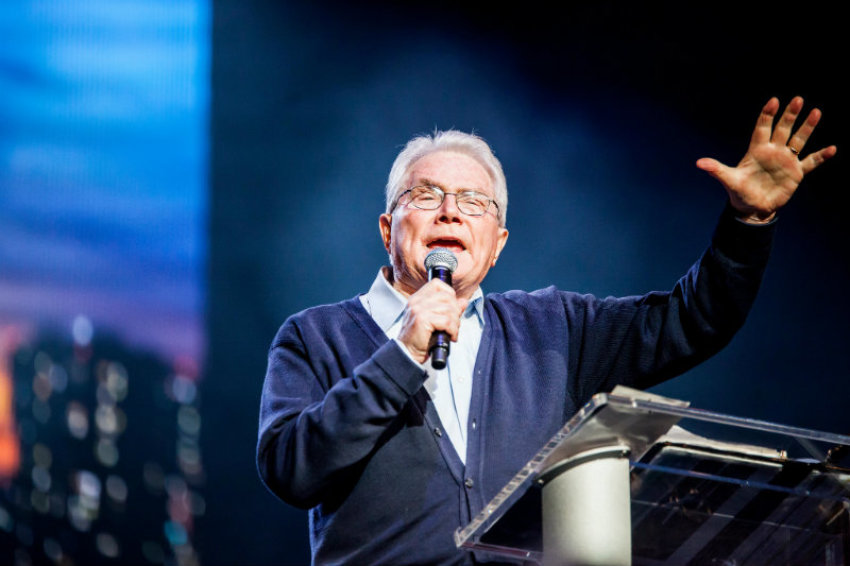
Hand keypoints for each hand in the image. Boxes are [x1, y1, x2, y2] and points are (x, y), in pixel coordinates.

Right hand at [397, 279, 467, 364]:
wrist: (407, 353)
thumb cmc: (418, 339)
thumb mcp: (434, 320)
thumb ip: (448, 309)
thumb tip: (463, 302)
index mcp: (417, 298)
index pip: (437, 284)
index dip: (449, 294)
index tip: (452, 308)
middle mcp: (416, 301)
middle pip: (447, 296)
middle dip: (456, 311)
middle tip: (454, 324)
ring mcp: (419, 309)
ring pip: (449, 310)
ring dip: (455, 323)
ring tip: (451, 332)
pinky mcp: (423, 319)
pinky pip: (447, 321)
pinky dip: (453, 330)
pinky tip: (450, 336)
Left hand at [696, 97, 836, 223]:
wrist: (753, 209)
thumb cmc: (739, 193)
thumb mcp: (728, 180)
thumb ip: (716, 170)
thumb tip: (699, 163)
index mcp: (756, 151)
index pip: (762, 128)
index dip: (767, 115)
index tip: (774, 100)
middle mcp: (773, 152)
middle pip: (783, 129)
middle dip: (789, 115)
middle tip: (797, 99)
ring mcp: (786, 161)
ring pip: (799, 140)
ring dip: (807, 127)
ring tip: (816, 112)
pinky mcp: (796, 173)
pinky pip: (810, 162)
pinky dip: (821, 156)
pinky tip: (832, 148)